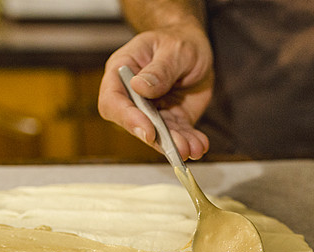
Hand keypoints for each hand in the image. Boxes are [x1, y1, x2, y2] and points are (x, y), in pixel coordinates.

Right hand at [98, 25, 213, 160]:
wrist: (195, 47)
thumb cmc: (178, 40)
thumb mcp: (172, 49)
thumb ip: (159, 69)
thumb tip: (140, 87)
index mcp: (122, 72)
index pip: (113, 101)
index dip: (128, 118)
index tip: (148, 130)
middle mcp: (134, 96)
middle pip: (136, 124)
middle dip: (157, 139)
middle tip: (177, 148)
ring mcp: (153, 110)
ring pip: (159, 135)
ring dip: (176, 145)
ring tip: (192, 148)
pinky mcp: (173, 119)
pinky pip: (179, 134)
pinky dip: (190, 142)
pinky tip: (199, 145)